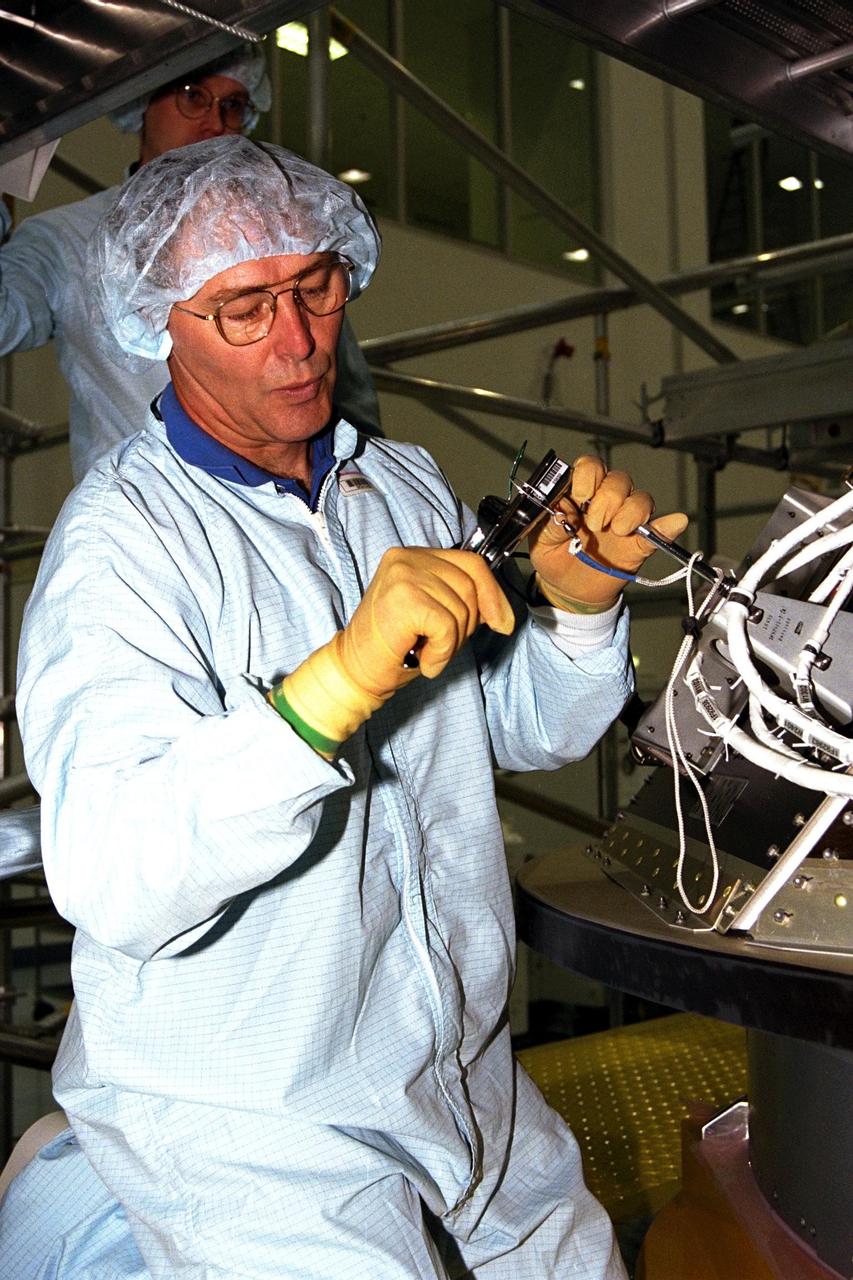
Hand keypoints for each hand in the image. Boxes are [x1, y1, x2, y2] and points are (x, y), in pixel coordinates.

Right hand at [340, 546, 514, 690]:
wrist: (356, 669)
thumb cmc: (395, 645)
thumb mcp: (432, 611)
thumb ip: (459, 598)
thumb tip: (500, 610)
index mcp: (415, 555)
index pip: (471, 563)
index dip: (493, 594)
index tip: (501, 622)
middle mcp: (407, 557)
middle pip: (470, 585)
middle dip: (468, 624)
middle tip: (441, 644)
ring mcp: (404, 574)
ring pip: (461, 608)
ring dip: (452, 642)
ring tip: (426, 651)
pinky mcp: (404, 598)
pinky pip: (447, 627)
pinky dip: (442, 652)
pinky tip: (424, 660)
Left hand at [529, 455, 688, 610]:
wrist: (568, 590)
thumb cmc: (554, 558)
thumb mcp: (540, 541)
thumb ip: (549, 523)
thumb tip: (563, 511)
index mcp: (578, 494)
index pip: (590, 467)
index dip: (588, 475)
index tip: (581, 496)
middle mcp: (605, 501)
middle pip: (618, 480)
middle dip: (608, 499)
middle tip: (594, 524)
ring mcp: (625, 520)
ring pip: (639, 498)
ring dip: (630, 512)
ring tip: (616, 531)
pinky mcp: (640, 541)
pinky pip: (659, 529)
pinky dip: (667, 526)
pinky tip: (674, 523)